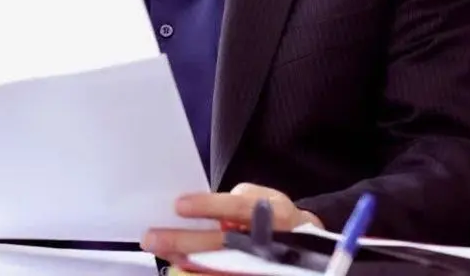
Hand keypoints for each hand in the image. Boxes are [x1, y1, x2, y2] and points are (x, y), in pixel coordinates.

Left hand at [141, 183, 322, 259]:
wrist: (315, 253)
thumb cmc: (277, 222)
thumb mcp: (267, 201)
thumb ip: (238, 203)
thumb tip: (201, 207)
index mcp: (277, 212)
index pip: (240, 207)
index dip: (209, 206)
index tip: (179, 206)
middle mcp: (276, 242)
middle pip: (227, 244)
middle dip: (187, 243)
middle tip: (154, 238)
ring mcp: (270, 266)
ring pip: (227, 268)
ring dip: (192, 265)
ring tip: (168, 258)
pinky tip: (185, 273)